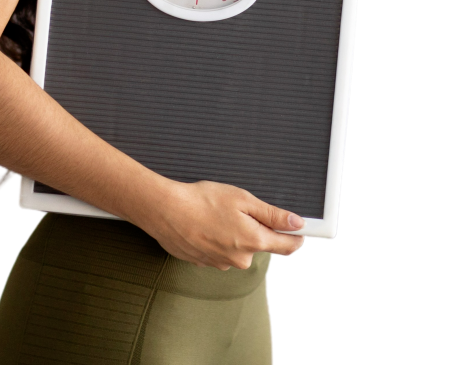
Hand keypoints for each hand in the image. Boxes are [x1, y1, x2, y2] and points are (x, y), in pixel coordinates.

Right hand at [139, 179, 304, 270]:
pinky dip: (217, 238)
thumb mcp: (242, 199)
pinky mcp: (205, 263)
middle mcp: (240, 259)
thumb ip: (272, 214)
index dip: (296, 235)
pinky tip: (205, 224)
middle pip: (260, 245)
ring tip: (216, 214)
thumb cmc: (202, 201)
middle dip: (255, 228)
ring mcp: (222, 264)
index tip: (297, 226)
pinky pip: (220, 250)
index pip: (288, 246)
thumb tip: (296, 223)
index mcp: (253, 242)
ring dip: (234, 233)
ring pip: (239, 248)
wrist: (166, 211)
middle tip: (238, 207)